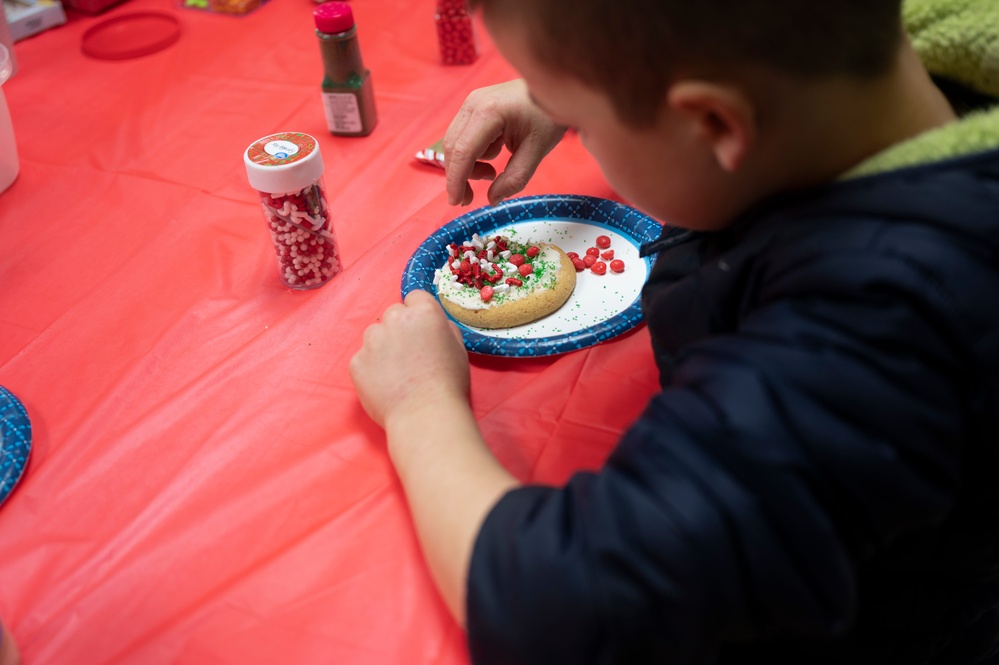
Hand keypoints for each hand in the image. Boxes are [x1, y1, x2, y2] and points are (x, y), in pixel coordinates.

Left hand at [349, 290, 469, 429]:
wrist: (424, 416)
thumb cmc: (448, 385)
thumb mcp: (458, 348)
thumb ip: (442, 328)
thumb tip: (430, 324)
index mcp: (423, 312)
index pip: (414, 297)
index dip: (418, 314)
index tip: (420, 331)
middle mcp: (395, 319)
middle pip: (392, 314)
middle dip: (399, 330)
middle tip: (410, 356)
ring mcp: (372, 340)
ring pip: (375, 335)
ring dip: (383, 348)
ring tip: (398, 374)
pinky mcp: (356, 362)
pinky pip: (363, 359)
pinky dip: (371, 369)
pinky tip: (386, 385)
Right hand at [443, 79, 566, 206]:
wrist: (552, 89)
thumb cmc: (546, 117)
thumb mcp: (536, 151)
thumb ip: (515, 178)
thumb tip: (492, 199)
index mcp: (489, 112)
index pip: (463, 152)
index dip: (456, 180)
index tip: (457, 202)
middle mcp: (474, 104)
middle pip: (453, 149)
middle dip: (459, 177)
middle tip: (471, 198)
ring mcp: (471, 103)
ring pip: (454, 144)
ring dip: (466, 166)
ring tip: (492, 173)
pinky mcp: (472, 106)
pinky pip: (462, 137)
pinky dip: (471, 154)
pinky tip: (492, 154)